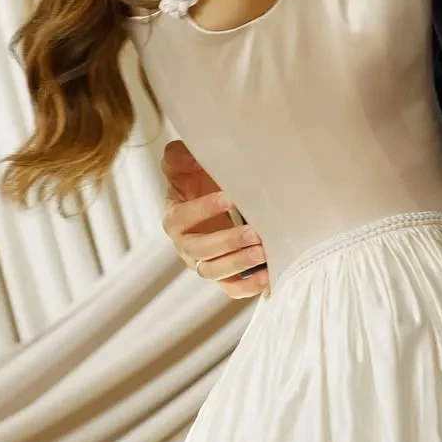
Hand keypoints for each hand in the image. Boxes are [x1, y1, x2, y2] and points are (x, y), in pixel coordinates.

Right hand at [161, 140, 269, 298]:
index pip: (182, 218)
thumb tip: (184, 153)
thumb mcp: (187, 165)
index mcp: (175, 218)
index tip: (227, 198)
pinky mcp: (223, 276)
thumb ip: (180, 157)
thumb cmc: (200, 181)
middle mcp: (186, 245)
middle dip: (228, 242)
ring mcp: (204, 263)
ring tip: (263, 252)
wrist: (217, 200)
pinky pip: (232, 288)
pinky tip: (267, 277)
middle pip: (201, 250)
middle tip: (254, 232)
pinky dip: (248, 286)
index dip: (202, 209)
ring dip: (239, 263)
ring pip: (215, 272)